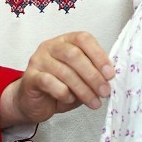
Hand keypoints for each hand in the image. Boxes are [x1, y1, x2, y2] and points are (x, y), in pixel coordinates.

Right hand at [0, 31, 114, 127]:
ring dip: (83, 89)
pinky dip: (63, 92)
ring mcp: (38, 60)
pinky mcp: (30, 77)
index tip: (110, 74)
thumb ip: (92, 72)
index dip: (99, 55)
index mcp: (65, 41)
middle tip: (104, 92)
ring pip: (64, 71)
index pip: (83, 39)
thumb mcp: (79, 77)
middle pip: (74, 54)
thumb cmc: (59, 87)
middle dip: (93, 75)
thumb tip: (110, 77)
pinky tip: (69, 99)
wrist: (33, 102)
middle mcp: (50, 46)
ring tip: (94, 102)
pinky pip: (49, 82)